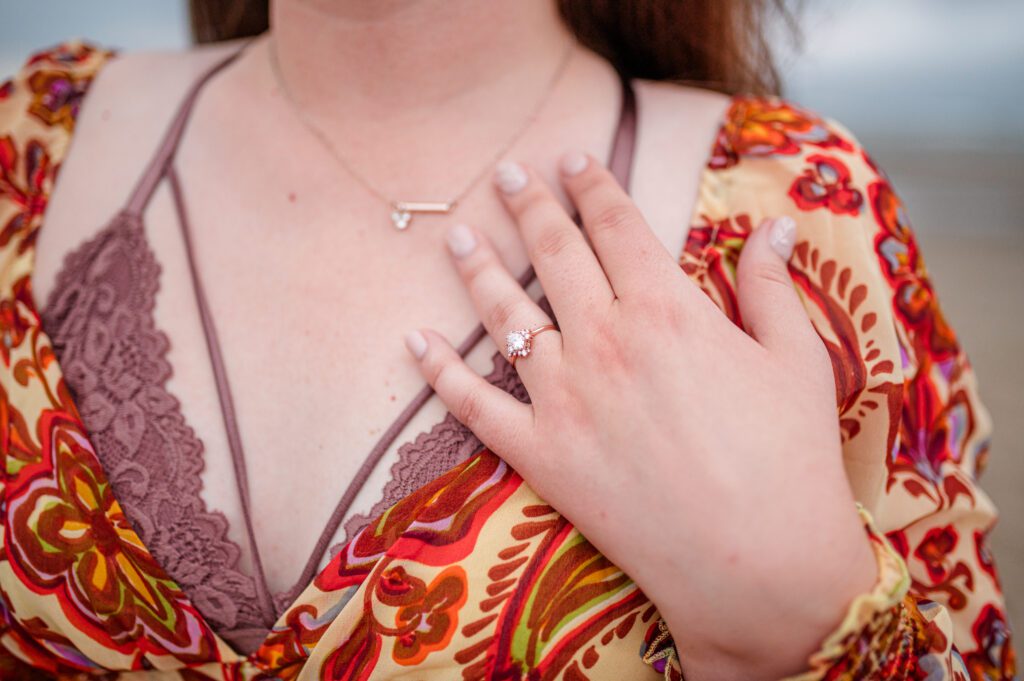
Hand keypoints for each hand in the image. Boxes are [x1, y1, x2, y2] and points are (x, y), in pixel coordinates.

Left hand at [403, 151, 877, 679]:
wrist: (760, 568)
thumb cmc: (790, 461)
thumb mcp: (797, 361)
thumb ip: (773, 285)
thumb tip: (775, 223)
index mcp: (667, 309)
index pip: (617, 226)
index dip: (592, 186)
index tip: (571, 159)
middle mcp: (604, 340)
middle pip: (555, 254)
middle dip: (528, 205)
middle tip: (506, 174)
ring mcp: (563, 398)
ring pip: (504, 315)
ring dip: (476, 268)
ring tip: (456, 234)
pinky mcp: (540, 454)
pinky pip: (473, 404)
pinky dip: (438, 370)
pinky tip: (414, 339)